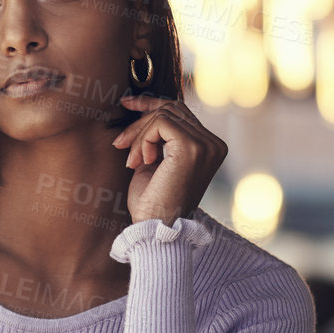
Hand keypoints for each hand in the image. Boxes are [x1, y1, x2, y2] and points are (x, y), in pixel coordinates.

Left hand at [110, 94, 227, 225]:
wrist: (155, 229)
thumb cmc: (153, 202)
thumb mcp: (157, 161)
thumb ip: (159, 137)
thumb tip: (143, 107)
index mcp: (210, 147)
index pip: (180, 111)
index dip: (151, 104)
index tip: (126, 103)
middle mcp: (213, 144)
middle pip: (171, 109)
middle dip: (140, 123)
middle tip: (120, 144)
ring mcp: (205, 145)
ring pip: (164, 114)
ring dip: (139, 135)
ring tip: (132, 161)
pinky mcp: (191, 147)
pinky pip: (160, 123)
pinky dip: (143, 139)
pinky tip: (142, 162)